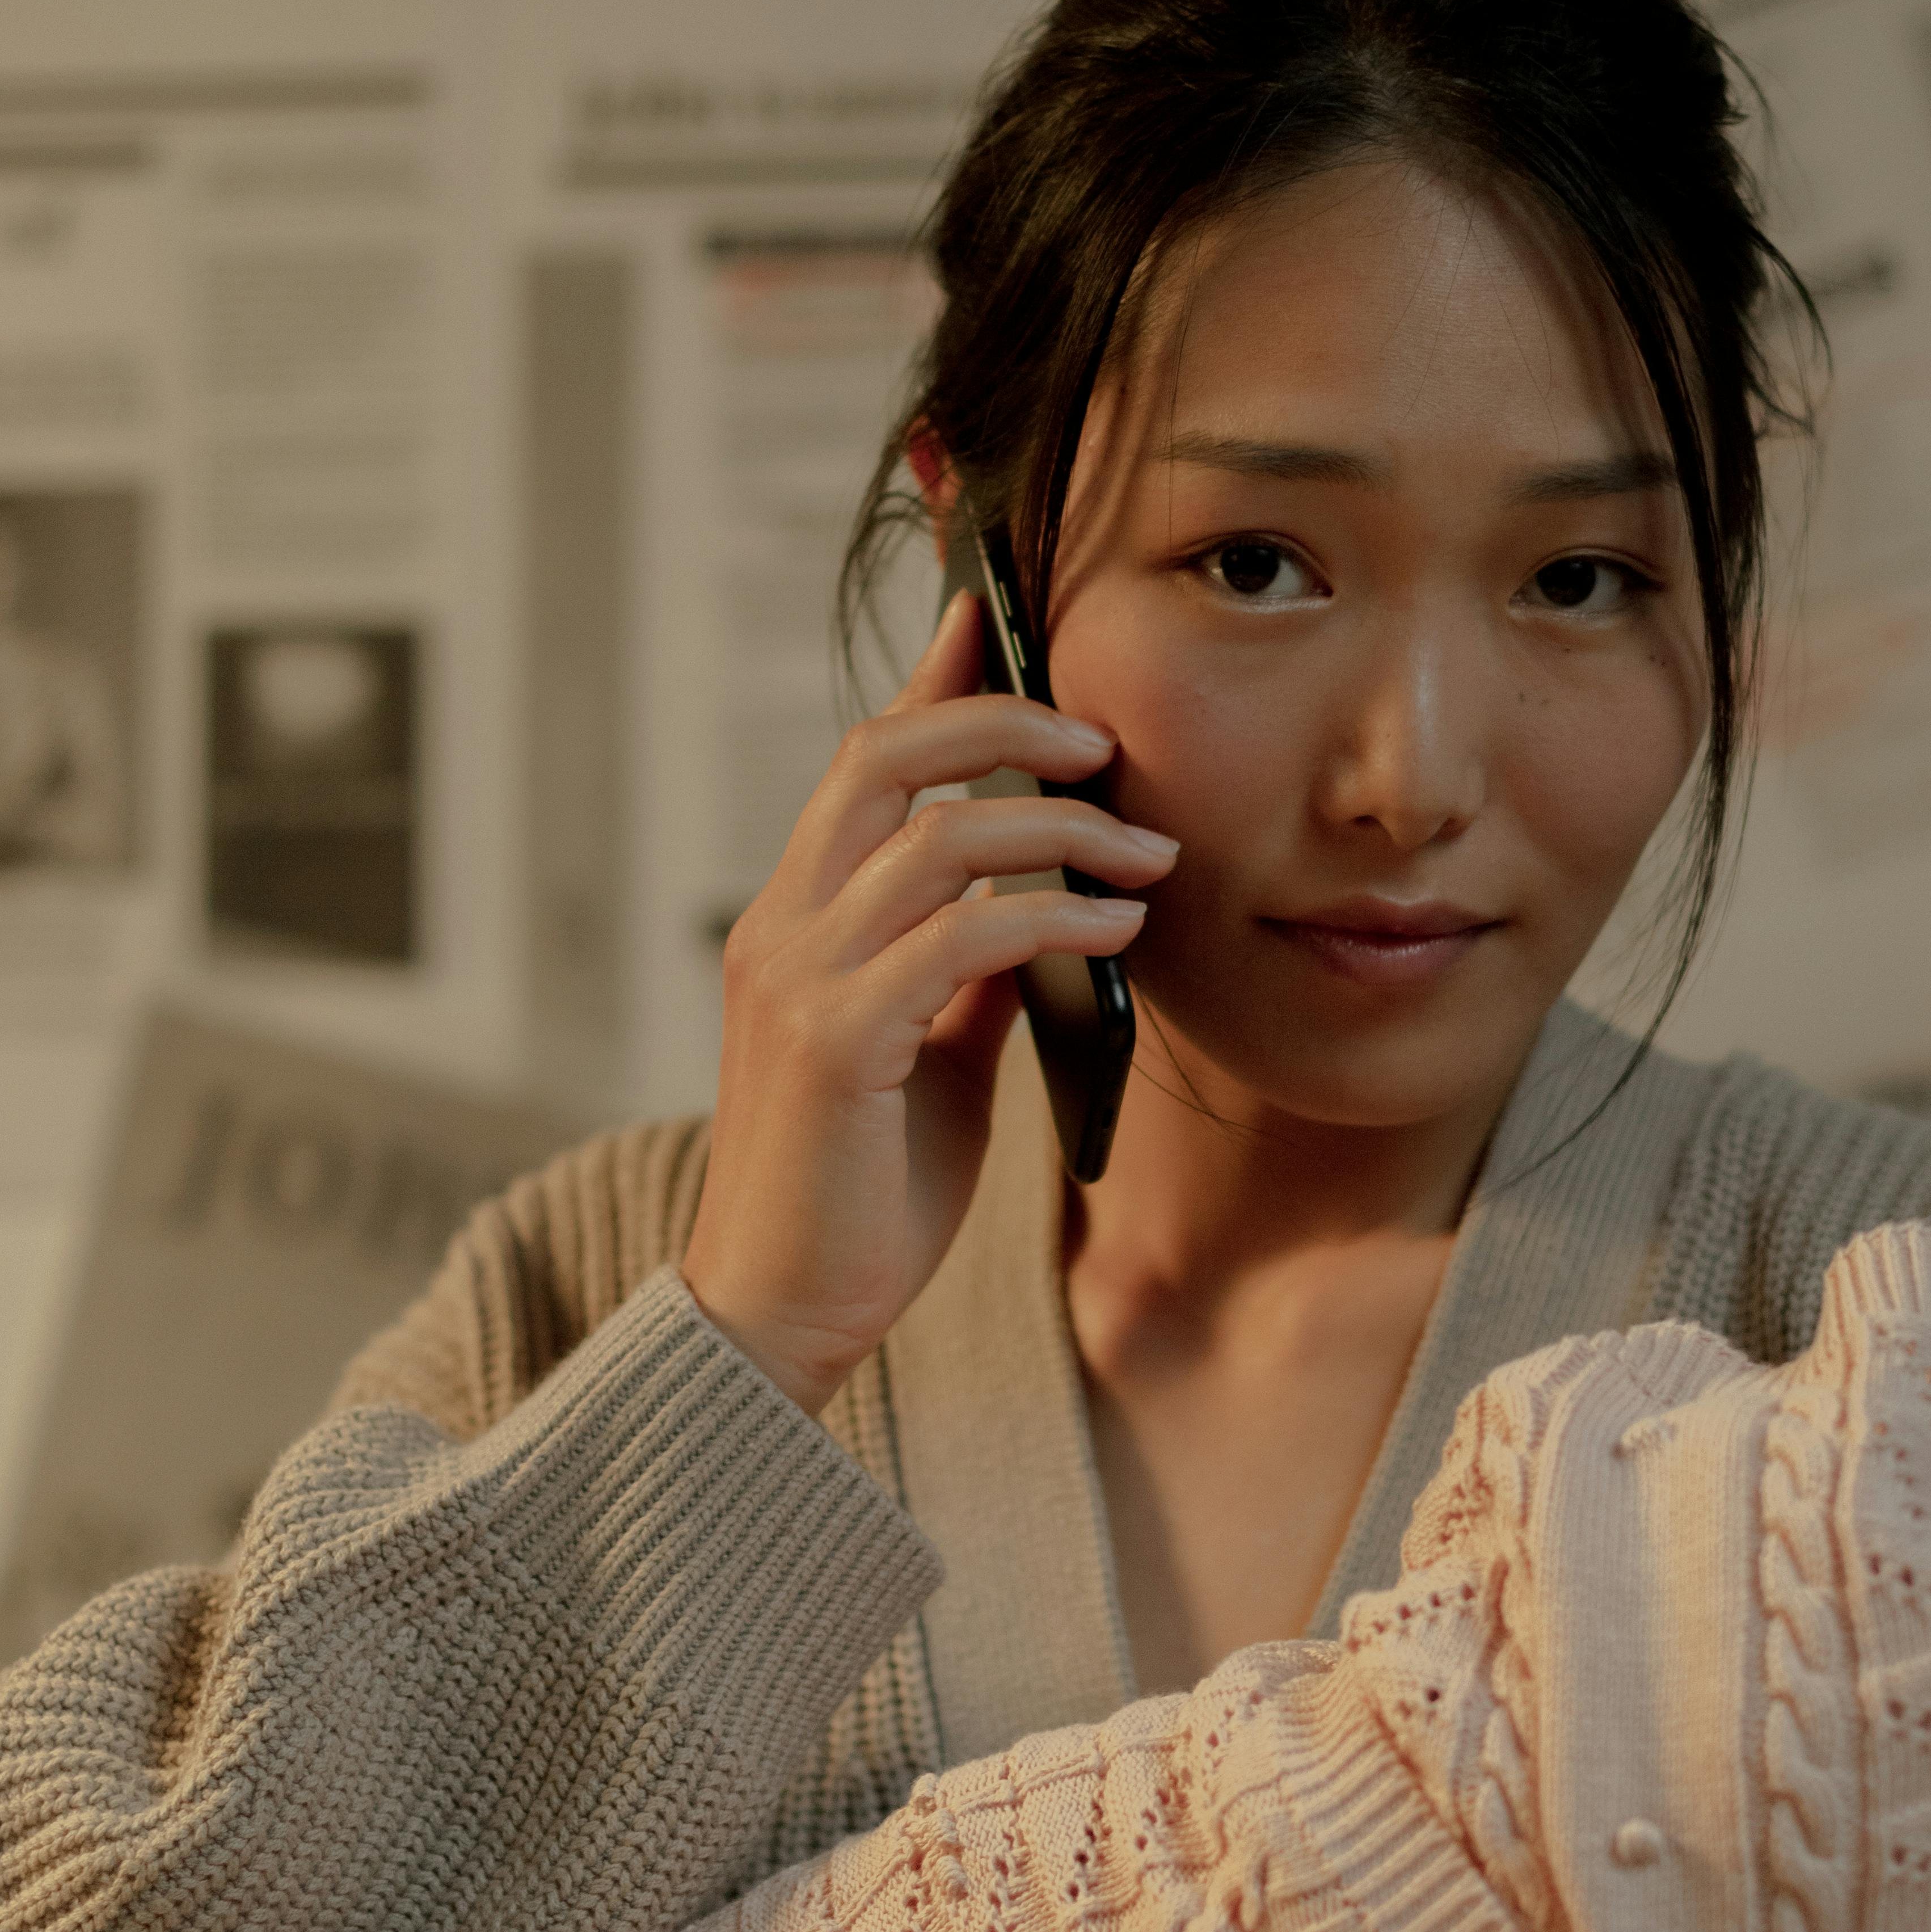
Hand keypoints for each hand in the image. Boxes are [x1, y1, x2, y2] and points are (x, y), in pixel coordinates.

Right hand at [681, 589, 1175, 1410]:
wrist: (783, 1310)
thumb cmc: (860, 1189)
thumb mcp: (926, 1052)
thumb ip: (962, 970)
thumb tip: (1039, 905)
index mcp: (796, 918)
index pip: (866, 761)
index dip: (936, 682)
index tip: (1001, 620)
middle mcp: (782, 927)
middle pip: (884, 756)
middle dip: (1004, 724)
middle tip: (1105, 745)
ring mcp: (800, 980)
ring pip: (933, 840)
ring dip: (1060, 832)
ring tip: (1148, 860)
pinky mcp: (836, 1043)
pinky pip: (960, 939)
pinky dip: (1052, 918)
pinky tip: (1114, 930)